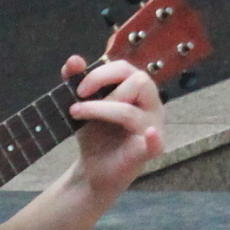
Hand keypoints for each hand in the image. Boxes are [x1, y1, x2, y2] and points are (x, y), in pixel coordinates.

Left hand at [63, 53, 163, 201]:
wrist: (93, 169)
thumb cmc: (95, 134)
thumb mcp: (83, 105)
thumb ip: (78, 81)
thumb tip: (74, 60)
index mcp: (138, 91)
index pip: (126, 69)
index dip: (101, 73)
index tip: (79, 87)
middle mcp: (151, 105)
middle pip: (140, 81)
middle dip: (104, 87)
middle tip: (79, 101)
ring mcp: (153, 128)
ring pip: (131, 111)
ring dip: (99, 110)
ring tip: (77, 114)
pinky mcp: (149, 152)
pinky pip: (156, 143)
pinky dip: (154, 139)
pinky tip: (149, 133)